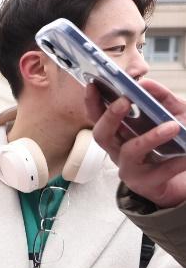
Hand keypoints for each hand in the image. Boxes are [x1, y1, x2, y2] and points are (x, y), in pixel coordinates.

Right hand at [86, 81, 185, 208]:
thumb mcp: (170, 116)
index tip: (93, 85)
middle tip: (124, 101)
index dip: (92, 102)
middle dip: (110, 117)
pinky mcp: (145, 184)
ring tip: (173, 127)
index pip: (98, 117)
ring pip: (129, 152)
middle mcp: (117, 151)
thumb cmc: (170, 145)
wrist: (178, 180)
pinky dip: (177, 161)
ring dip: (150, 138)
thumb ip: (161, 99)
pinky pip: (160, 171)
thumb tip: (147, 83)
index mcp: (118, 134)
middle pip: (101, 135)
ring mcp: (129, 169)